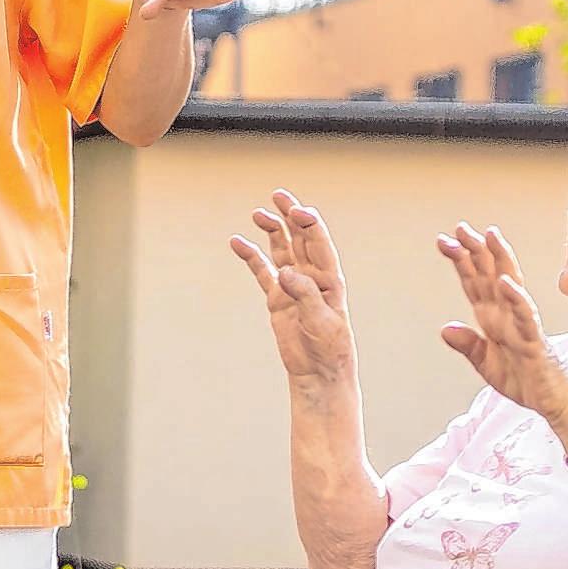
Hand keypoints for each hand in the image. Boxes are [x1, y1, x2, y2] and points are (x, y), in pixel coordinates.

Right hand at [230, 188, 356, 390]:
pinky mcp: (277, 297)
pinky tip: (237, 242)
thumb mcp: (321, 322)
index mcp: (330, 279)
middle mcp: (312, 276)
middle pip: (300, 238)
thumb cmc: (329, 348)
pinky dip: (251, 256)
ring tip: (258, 214)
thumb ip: (305, 295)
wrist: (318, 372)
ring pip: (281, 249)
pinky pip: (262, 271)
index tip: (295, 211)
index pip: (319, 244)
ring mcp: (293, 285)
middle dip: (290, 216)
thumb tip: (286, 273)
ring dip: (272, 230)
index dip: (309, 224)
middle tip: (278, 196)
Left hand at [436, 224, 567, 421]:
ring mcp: (522, 324)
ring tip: (490, 237)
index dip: (460, 261)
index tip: (443, 241)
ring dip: (501, 261)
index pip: (475, 283)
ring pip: (511, 286)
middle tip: (460, 228)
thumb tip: (445, 328)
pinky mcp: (534, 341)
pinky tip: (506, 282)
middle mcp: (507, 315)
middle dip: (476, 251)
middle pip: (490, 275)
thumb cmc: (525, 379)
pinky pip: (525, 317)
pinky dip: (516, 299)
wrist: (554, 401)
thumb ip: (469, 345)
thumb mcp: (486, 365)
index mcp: (494, 318)